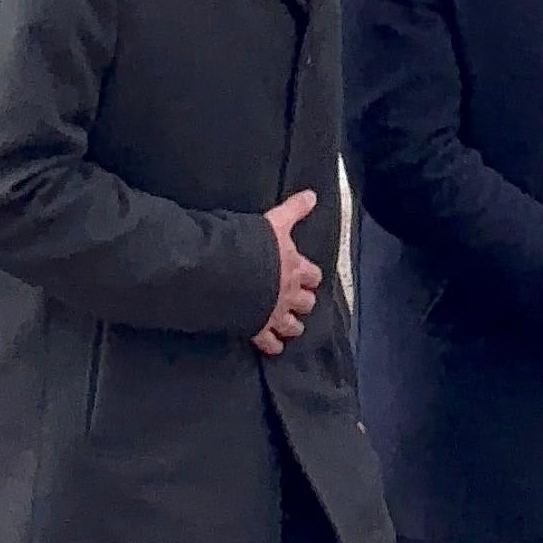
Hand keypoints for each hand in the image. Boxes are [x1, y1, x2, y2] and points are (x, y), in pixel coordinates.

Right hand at [253, 191, 321, 356]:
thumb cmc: (252, 245)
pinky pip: (269, 343)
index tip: (310, 278)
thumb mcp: (275, 221)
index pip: (312, 275)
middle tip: (302, 302)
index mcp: (294, 267)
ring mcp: (274, 313)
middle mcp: (288, 293)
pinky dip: (273, 346)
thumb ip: (294, 209)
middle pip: (306, 302)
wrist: (229, 273)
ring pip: (292, 326)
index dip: (311, 277)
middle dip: (304, 302)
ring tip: (293, 327)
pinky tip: (274, 348)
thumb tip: (312, 194)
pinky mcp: (257, 328)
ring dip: (293, 326)